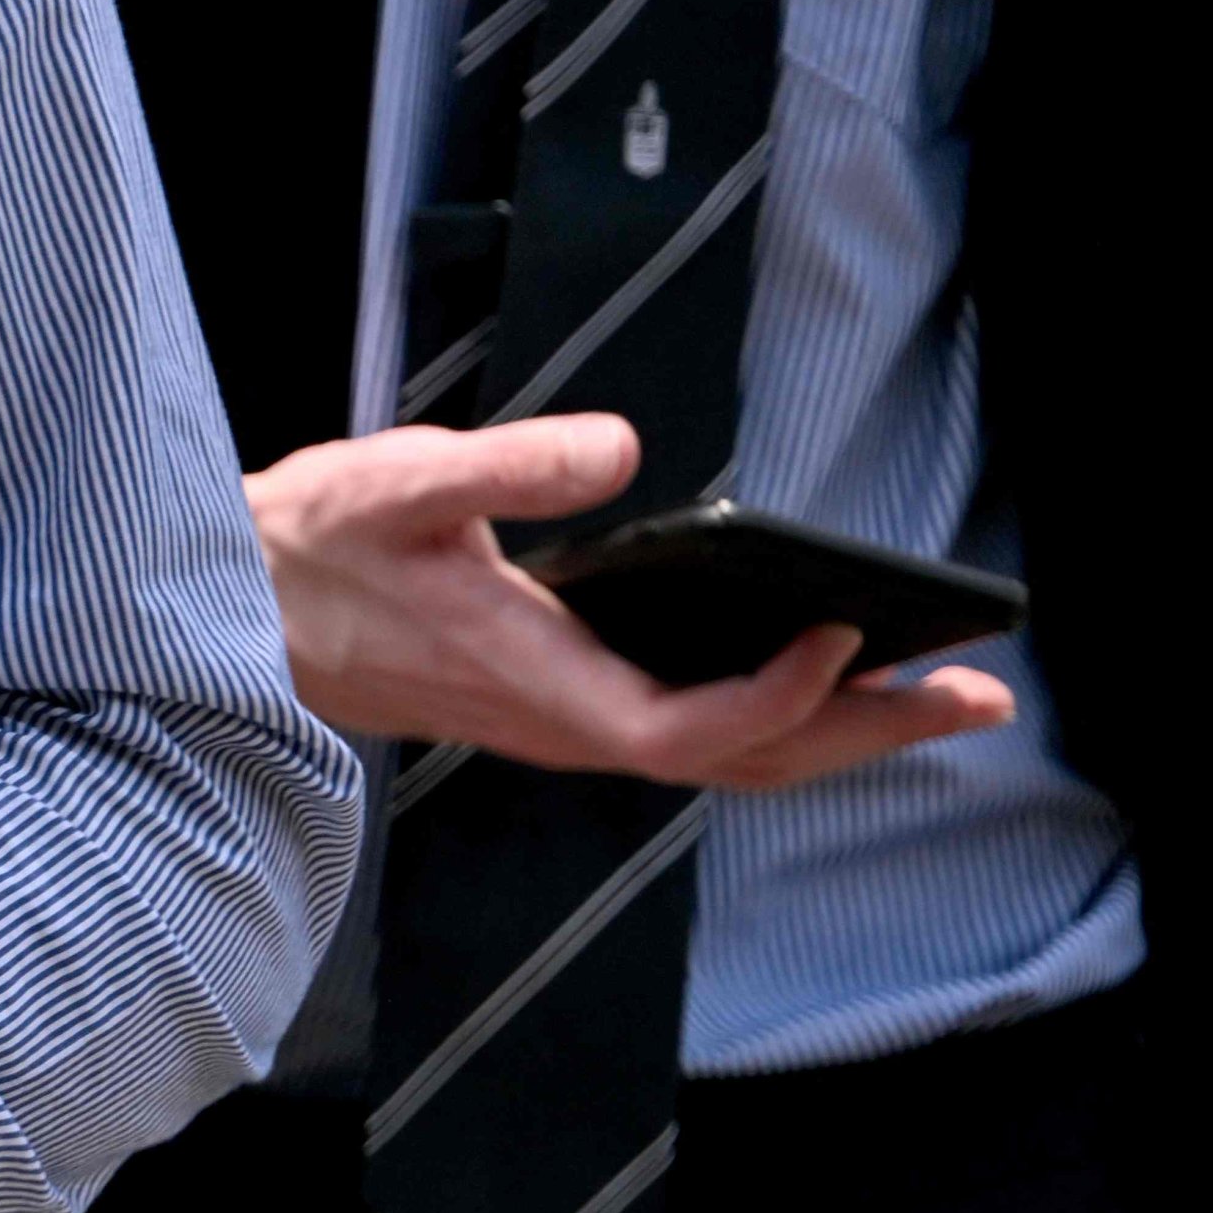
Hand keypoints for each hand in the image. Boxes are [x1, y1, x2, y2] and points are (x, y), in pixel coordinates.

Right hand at [247, 417, 1016, 791]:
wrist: (233, 611)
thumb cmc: (307, 552)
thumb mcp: (398, 481)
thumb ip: (512, 461)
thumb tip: (623, 451)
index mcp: (529, 681)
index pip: (682, 726)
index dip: (777, 694)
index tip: (850, 630)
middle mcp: (556, 723)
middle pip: (733, 761)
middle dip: (862, 733)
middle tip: (979, 694)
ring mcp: (556, 724)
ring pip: (718, 760)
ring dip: (831, 735)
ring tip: (932, 700)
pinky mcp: (551, 708)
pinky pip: (686, 739)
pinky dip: (769, 723)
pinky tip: (815, 687)